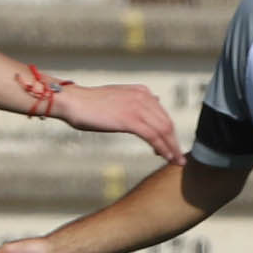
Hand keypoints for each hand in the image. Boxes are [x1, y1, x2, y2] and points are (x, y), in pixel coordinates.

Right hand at [54, 81, 182, 163]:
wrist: (73, 101)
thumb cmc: (89, 103)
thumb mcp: (117, 98)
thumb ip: (134, 102)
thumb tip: (153, 102)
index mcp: (141, 91)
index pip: (163, 114)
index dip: (169, 132)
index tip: (172, 146)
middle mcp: (143, 97)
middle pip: (167, 123)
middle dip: (174, 142)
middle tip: (179, 158)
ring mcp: (137, 107)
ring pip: (163, 130)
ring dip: (172, 148)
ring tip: (176, 161)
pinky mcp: (130, 119)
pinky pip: (153, 136)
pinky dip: (162, 148)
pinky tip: (166, 157)